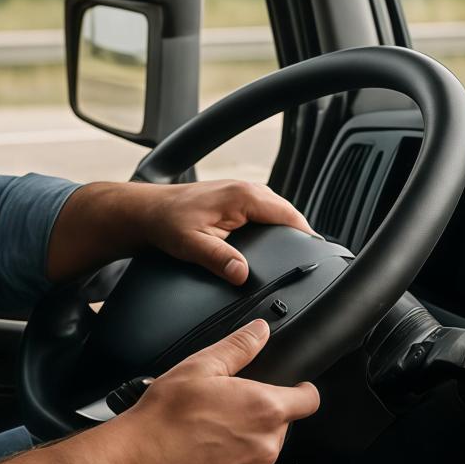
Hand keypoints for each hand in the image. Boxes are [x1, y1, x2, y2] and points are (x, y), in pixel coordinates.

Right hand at [115, 319, 320, 463]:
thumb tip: (260, 331)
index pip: (308, 400)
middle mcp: (267, 446)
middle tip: (224, 412)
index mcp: (265, 408)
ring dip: (245, 445)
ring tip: (209, 437)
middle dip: (259, 418)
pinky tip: (203, 459)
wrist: (138, 461)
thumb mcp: (201, 367)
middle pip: (279, 427)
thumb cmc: (166, 414)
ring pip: (261, 454)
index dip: (301, 391)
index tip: (293, 390)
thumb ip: (239, 347)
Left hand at [136, 180, 315, 286]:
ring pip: (275, 210)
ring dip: (285, 228)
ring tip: (297, 251)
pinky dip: (272, 225)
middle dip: (299, 232)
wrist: (147, 211)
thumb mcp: (192, 244)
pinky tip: (272, 242)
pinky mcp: (235, 199)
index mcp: (243, 196)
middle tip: (310, 258)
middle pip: (286, 212)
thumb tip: (242, 274)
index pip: (287, 214)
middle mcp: (246, 189)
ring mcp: (241, 192)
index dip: (305, 234)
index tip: (317, 253)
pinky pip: (264, 211)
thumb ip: (218, 259)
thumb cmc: (166, 222)